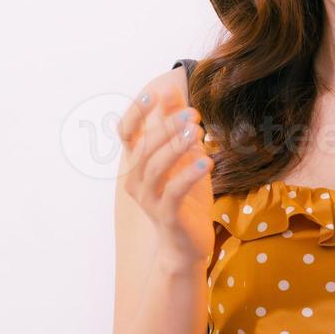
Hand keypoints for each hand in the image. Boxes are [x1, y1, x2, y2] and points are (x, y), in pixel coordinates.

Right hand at [117, 73, 216, 271]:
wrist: (188, 244)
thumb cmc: (186, 197)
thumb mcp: (184, 157)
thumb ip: (176, 126)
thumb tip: (169, 89)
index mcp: (137, 164)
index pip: (127, 133)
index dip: (137, 113)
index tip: (154, 93)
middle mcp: (136, 181)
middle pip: (144, 147)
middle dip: (168, 126)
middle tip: (193, 113)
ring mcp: (149, 199)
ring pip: (156, 167)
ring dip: (177, 146)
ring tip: (199, 131)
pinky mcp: (167, 215)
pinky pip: (175, 191)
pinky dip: (190, 174)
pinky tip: (207, 161)